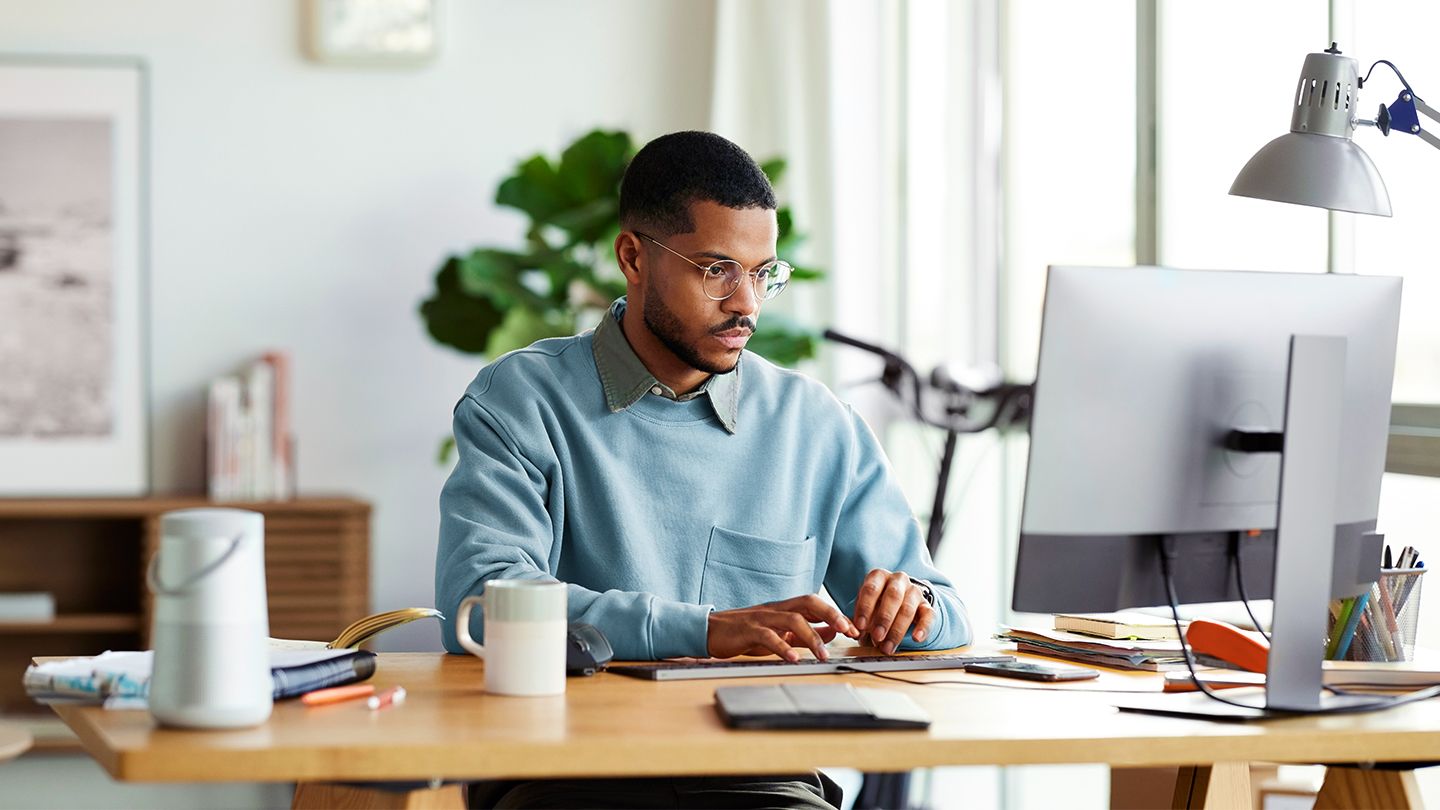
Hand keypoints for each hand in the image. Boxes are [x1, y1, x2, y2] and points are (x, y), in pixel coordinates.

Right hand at [707, 594, 859, 661]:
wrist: (710, 631)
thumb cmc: (745, 633)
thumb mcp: (778, 632)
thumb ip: (803, 632)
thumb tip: (832, 632)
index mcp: (784, 608)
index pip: (815, 604)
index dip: (836, 613)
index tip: (854, 628)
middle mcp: (776, 609)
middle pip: (808, 602)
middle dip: (831, 614)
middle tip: (848, 630)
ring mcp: (762, 618)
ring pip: (792, 620)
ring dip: (811, 637)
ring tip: (823, 656)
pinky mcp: (748, 631)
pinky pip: (768, 636)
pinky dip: (782, 648)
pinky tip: (793, 659)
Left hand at [851, 569, 935, 654]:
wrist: (899, 601)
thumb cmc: (876, 604)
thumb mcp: (864, 608)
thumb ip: (859, 620)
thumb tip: (855, 633)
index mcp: (879, 576)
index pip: (871, 589)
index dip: (865, 608)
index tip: (860, 626)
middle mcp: (898, 580)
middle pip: (893, 596)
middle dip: (884, 618)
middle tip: (877, 637)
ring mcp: (914, 591)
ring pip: (908, 608)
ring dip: (897, 630)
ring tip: (888, 647)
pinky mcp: (926, 605)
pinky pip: (928, 615)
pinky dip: (923, 628)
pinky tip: (916, 638)